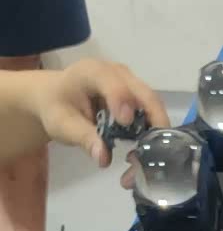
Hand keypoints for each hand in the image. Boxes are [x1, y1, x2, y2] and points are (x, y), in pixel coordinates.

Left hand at [32, 59, 168, 167]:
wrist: (55, 97)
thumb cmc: (56, 107)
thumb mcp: (62, 124)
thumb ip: (83, 138)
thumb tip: (104, 158)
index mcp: (92, 72)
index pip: (112, 83)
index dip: (121, 100)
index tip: (126, 123)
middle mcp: (117, 73)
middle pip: (144, 93)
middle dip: (153, 119)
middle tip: (158, 149)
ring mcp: (130, 84)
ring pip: (152, 104)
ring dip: (155, 129)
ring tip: (151, 154)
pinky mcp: (135, 97)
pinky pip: (150, 112)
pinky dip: (151, 131)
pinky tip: (145, 149)